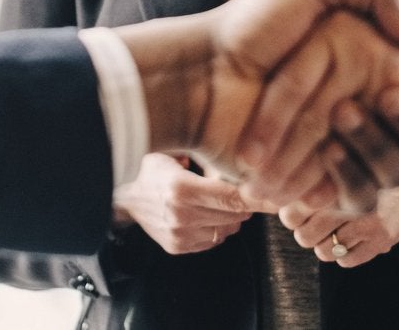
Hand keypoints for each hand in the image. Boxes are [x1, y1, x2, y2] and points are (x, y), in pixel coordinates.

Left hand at [112, 0, 398, 213]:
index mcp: (362, 62)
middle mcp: (354, 104)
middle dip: (388, 127)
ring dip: (362, 150)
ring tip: (332, 123)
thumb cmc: (252, 23)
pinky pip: (348, 194)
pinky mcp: (312, 179)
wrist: (201, 75)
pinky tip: (325, 156)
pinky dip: (338, 180)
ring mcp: (334, 145)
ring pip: (381, 168)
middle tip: (350, 107)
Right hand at [112, 154, 251, 255]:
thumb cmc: (152, 169)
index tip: (275, 193)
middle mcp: (181, 215)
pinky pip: (213, 241)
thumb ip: (207, 156)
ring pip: (226, 230)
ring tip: (225, 202)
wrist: (123, 196)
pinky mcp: (177, 247)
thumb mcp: (175, 151)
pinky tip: (209, 214)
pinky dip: (218, 228)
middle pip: (234, 216)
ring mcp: (179, 234)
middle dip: (246, 204)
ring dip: (232, 218)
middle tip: (248, 191)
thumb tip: (242, 160)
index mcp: (182, 188)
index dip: (257, 197)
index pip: (232, 197)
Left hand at [280, 171, 398, 268]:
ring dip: (325, 245)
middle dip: (306, 234)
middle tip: (313, 225)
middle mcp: (350, 199)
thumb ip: (307, 180)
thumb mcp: (334, 169)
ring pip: (324, 252)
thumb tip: (270, 196)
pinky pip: (346, 261)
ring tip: (335, 231)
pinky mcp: (381, 239)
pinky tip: (352, 238)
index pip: (293, 211)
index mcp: (334, 177)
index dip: (291, 216)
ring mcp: (367, 221)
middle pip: (306, 237)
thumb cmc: (359, 178)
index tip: (295, 213)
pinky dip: (345, 254)